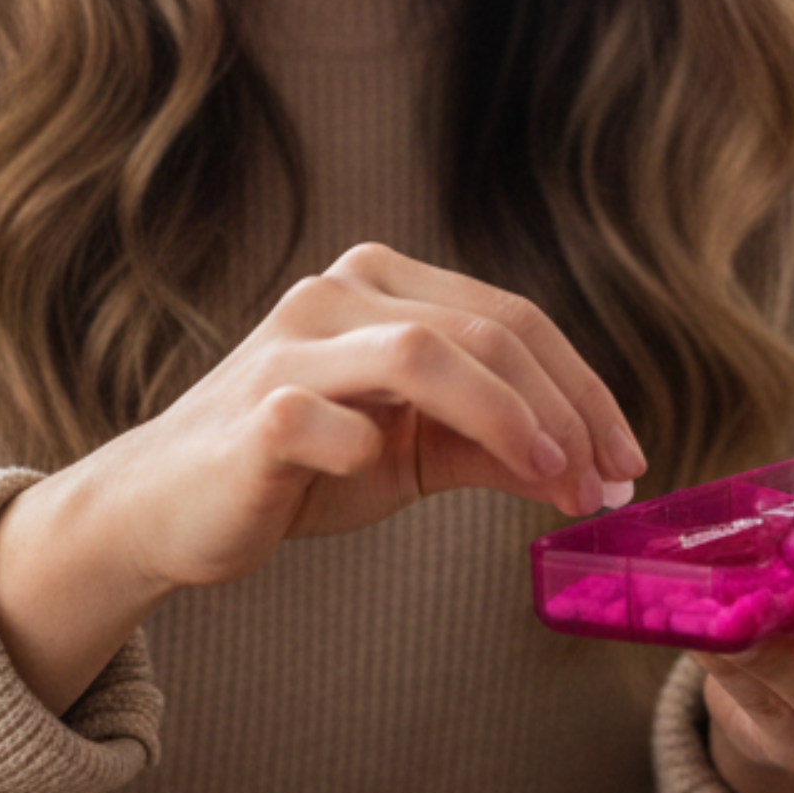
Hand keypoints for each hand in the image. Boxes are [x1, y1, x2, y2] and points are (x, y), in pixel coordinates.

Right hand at [0, 242, 644, 710]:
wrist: (168, 509)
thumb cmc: (299, 470)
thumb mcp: (412, 452)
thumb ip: (496, 447)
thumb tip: (593, 472)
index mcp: (380, 283)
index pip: (512, 316)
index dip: (583, 386)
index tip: (626, 460)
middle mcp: (338, 294)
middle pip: (488, 330)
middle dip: (566, 409)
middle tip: (605, 484)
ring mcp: (292, 347)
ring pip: (427, 351)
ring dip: (509, 418)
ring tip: (554, 478)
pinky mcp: (256, 412)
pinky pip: (340, 427)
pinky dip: (379, 456)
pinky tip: (388, 482)